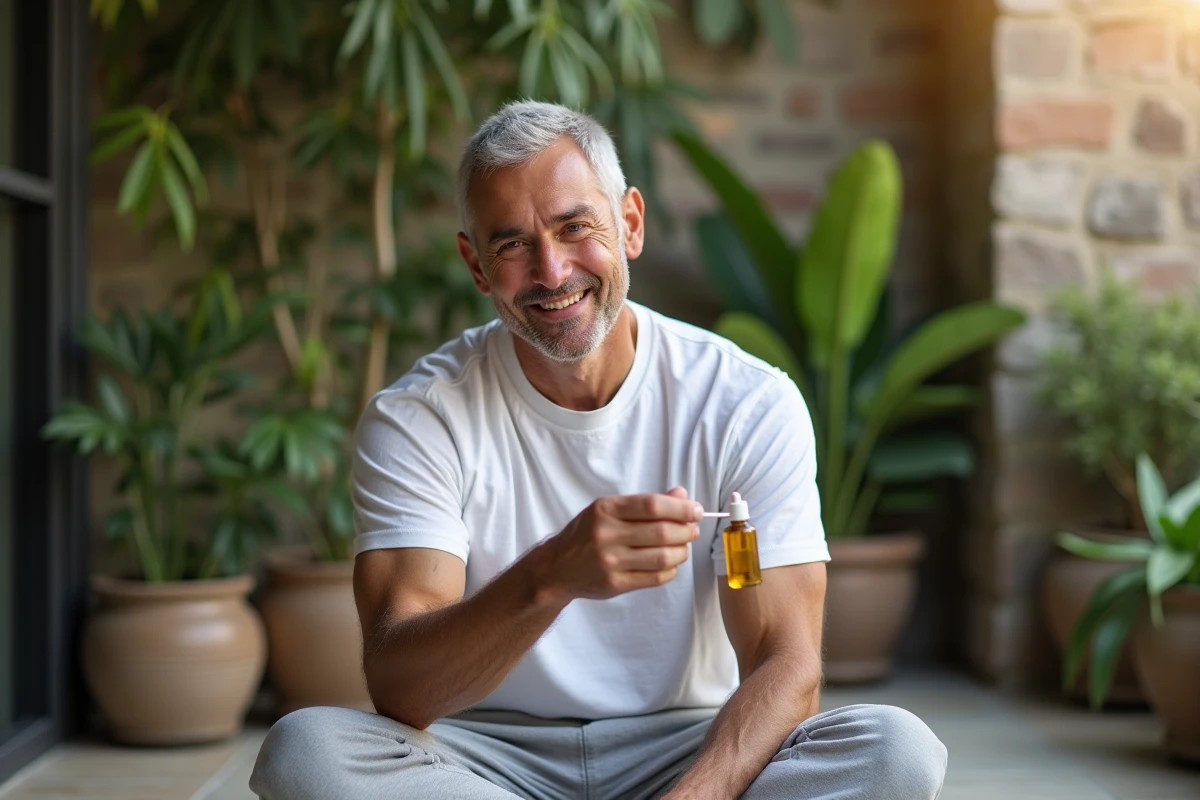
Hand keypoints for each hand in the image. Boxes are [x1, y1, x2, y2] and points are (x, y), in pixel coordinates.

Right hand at [535, 486, 702, 601]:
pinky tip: (670, 564)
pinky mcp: (614, 584)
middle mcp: (606, 534)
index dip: (680, 508)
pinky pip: (654, 578)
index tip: (696, 510)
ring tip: (682, 547)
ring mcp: (610, 561)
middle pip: (661, 531)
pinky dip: (670, 570)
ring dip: (681, 552)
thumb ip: (645, 503)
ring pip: (662, 557)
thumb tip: (682, 496)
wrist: (557, 567)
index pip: (652, 505)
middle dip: (685, 531)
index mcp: (606, 509)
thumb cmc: (587, 533)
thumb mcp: (609, 510)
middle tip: (692, 530)